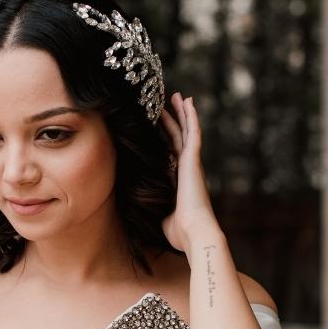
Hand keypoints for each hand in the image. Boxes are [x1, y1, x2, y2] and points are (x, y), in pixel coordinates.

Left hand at [159, 93, 218, 251]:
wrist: (194, 232)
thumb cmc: (178, 231)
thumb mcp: (158, 216)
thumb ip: (150, 208)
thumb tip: (133, 209)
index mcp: (178, 181)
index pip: (170, 155)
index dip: (165, 141)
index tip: (159, 130)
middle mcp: (186, 170)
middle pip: (178, 139)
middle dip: (173, 121)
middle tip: (167, 103)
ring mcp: (191, 164)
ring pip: (186, 131)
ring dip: (182, 113)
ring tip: (177, 96)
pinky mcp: (194, 160)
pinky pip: (193, 133)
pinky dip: (191, 117)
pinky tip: (188, 102)